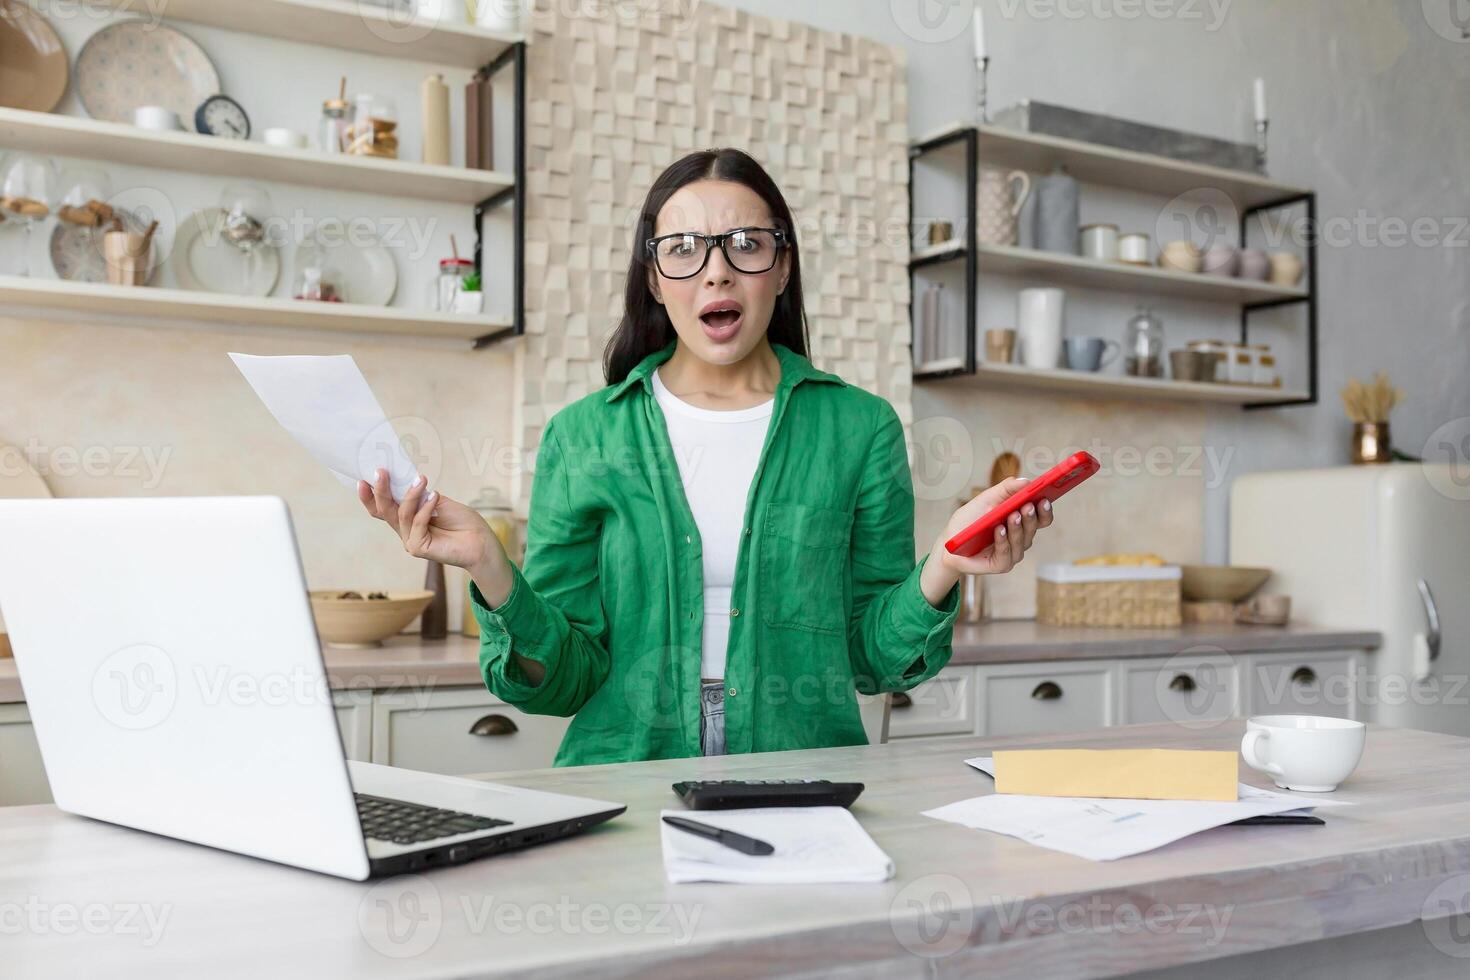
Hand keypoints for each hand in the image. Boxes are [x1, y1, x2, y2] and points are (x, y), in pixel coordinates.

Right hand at [357, 469, 503, 577]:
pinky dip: (425, 508)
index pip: (382, 508)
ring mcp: (410, 540)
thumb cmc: (462, 521)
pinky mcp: (418, 547)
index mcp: (406, 519)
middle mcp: (404, 530)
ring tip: (422, 480)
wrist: (481, 541)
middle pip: (385, 510)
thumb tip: (404, 480)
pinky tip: (435, 496)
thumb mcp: (437, 501)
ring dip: (411, 495)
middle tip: (381, 471)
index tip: (363, 478)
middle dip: (381, 489)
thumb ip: (419, 495)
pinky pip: (416, 523)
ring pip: (401, 514)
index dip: (370, 495)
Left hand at [919, 478, 1054, 604]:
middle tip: (1028, 505)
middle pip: (1033, 529)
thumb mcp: (986, 499)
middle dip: (1031, 517)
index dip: (1045, 510)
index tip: (1045, 498)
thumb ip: (1005, 489)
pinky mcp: (1001, 565)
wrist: (950, 541)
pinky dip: (1003, 541)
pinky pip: (1006, 554)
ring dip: (1017, 528)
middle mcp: (1021, 539)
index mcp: (1022, 522)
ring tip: (1012, 515)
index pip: (1041, 518)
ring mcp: (1012, 553)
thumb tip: (1026, 481)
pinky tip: (999, 530)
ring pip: (1021, 542)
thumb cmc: (970, 520)